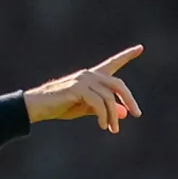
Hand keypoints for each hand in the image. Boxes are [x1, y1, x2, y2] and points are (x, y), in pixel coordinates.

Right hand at [23, 45, 143, 132]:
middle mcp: (89, 74)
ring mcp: (83, 80)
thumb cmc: (59, 107)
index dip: (127, 55)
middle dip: (129, 100)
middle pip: (118, 85)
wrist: (37, 107)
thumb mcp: (85, 108)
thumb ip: (104, 108)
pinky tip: (103, 126)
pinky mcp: (77, 88)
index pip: (113, 63)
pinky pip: (98, 103)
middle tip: (137, 114)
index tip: (140, 48)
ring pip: (109, 97)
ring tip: (112, 129)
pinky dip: (104, 116)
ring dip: (113, 116)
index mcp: (92, 77)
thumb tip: (123, 113)